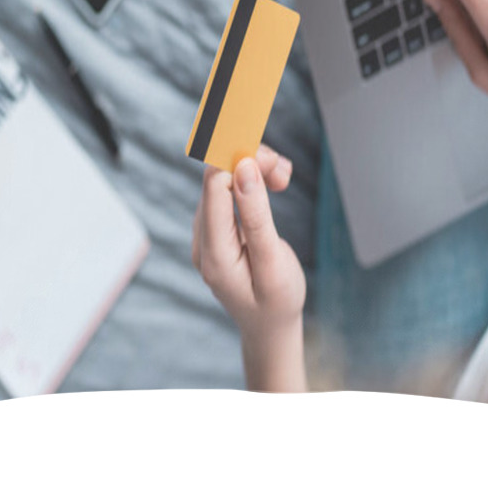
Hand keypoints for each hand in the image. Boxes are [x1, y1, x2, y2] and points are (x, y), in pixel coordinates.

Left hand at [192, 144, 306, 391]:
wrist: (270, 329)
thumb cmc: (278, 301)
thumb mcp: (273, 262)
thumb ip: (257, 216)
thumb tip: (242, 168)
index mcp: (213, 253)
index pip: (213, 186)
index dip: (238, 162)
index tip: (270, 157)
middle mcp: (202, 240)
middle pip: (217, 179)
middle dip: (250, 164)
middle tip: (284, 170)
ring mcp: (207, 235)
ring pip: (224, 182)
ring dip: (255, 171)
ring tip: (284, 175)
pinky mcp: (218, 230)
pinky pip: (229, 193)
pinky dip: (252, 182)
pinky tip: (275, 183)